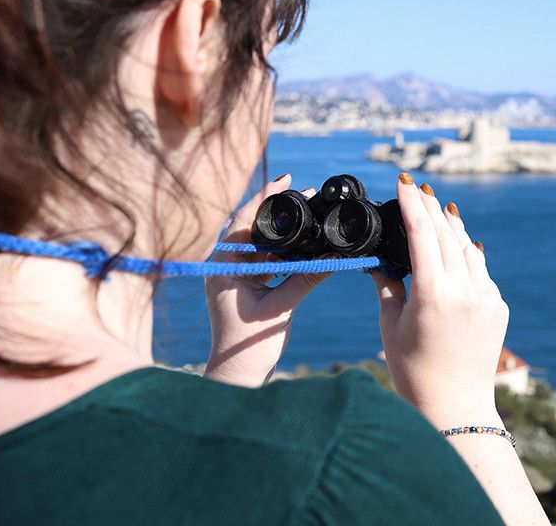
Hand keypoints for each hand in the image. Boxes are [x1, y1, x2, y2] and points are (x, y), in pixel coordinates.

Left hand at [204, 174, 331, 386]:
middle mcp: (224, 266)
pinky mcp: (244, 287)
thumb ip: (306, 278)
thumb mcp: (282, 306)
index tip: (286, 179)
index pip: (243, 220)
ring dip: (282, 231)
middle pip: (251, 227)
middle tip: (305, 193)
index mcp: (223, 265)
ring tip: (307, 214)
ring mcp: (233, 277)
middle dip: (278, 210)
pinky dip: (282, 252)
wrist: (237, 376)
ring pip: (259, 244)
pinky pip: (264, 261)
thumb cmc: (249, 345)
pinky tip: (301, 245)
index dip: (264, 197)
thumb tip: (332, 254)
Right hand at [371, 174, 508, 426]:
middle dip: (432, 207)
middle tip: (419, 187)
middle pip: (448, 233)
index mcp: (434, 292)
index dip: (412, 204)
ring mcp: (487, 297)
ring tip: (441, 208)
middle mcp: (465, 289)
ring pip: (469, 248)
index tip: (405, 183)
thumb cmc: (413, 369)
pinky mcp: (498, 307)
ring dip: (453, 227)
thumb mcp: (391, 324)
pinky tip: (462, 243)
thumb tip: (379, 260)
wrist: (455, 406)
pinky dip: (469, 253)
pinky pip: (482, 270)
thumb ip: (388, 285)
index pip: (422, 233)